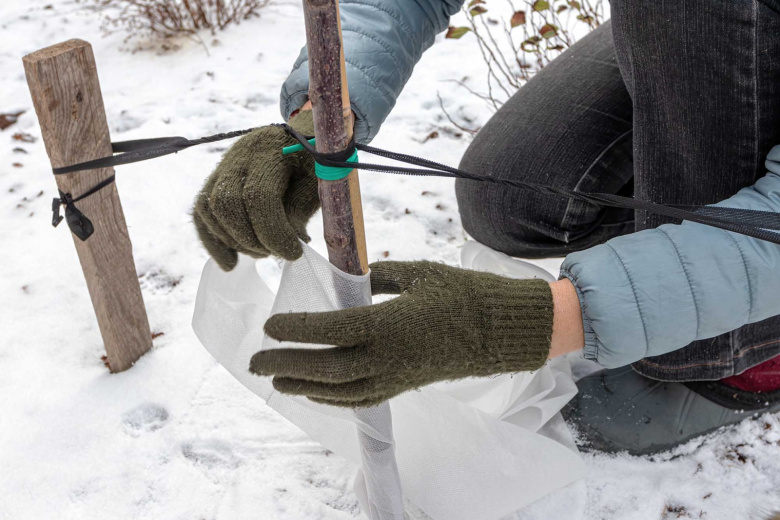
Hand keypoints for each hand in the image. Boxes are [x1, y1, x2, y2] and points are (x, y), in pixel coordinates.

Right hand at [193, 110, 317, 269]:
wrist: (301, 134)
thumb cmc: (313, 161)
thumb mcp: (318, 180)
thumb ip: (301, 209)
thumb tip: (285, 244)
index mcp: (270, 149)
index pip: (258, 195)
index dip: (273, 232)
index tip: (293, 254)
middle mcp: (239, 155)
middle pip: (226, 202)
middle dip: (251, 239)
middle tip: (275, 252)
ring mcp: (222, 166)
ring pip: (208, 208)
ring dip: (233, 241)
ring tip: (262, 252)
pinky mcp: (214, 180)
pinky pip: (201, 212)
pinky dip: (212, 241)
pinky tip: (230, 264)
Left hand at [250, 261, 553, 407]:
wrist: (501, 331)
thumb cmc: (464, 295)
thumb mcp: (419, 274)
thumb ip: (379, 276)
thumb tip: (349, 275)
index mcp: (390, 324)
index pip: (331, 331)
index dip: (297, 330)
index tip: (270, 326)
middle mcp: (388, 357)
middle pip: (327, 369)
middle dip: (287, 365)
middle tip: (256, 363)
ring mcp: (396, 377)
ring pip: (340, 390)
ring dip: (304, 386)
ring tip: (277, 380)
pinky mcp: (405, 386)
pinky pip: (362, 399)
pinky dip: (334, 398)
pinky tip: (317, 392)